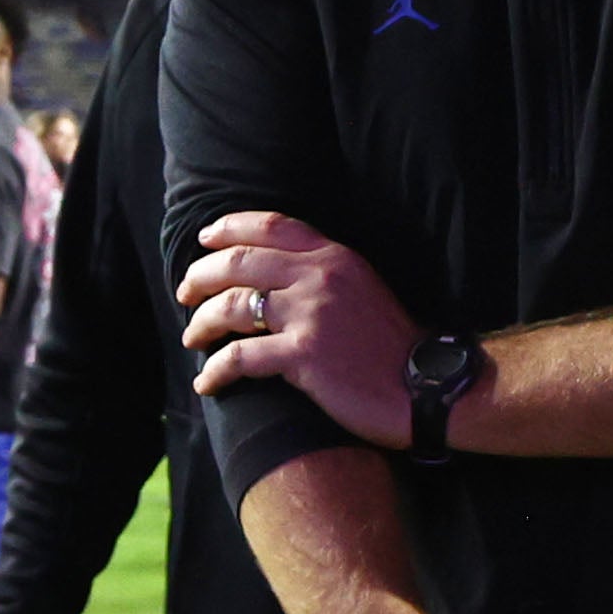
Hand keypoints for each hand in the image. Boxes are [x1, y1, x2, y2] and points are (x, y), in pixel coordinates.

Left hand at [179, 213, 418, 447]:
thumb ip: (324, 275)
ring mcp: (310, 314)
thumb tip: (277, 276)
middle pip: (239, 261)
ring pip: (231, 305)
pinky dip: (216, 371)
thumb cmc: (393, 347)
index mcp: (334, 257)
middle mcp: (319, 276)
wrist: (427, 388)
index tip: (205, 240)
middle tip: (185, 293)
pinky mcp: (303, 354)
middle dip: (200, 276)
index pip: (272, 225)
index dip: (230, 228)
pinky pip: (240, 356)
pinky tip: (207, 384)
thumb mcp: (363, 289)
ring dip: (200, 322)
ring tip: (192, 338)